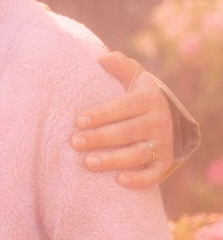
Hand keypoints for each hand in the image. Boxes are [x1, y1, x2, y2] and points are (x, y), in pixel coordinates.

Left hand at [69, 51, 173, 189]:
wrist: (164, 115)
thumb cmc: (135, 94)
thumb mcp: (132, 77)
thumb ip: (119, 66)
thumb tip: (104, 58)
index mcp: (149, 99)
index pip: (124, 107)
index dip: (101, 114)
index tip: (78, 121)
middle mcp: (159, 121)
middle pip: (127, 132)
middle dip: (100, 138)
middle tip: (74, 143)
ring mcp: (163, 143)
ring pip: (138, 154)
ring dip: (113, 160)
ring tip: (88, 163)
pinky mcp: (164, 161)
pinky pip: (155, 174)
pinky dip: (140, 180)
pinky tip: (119, 181)